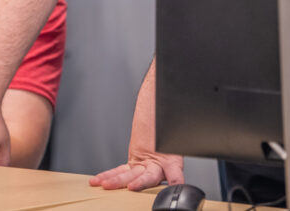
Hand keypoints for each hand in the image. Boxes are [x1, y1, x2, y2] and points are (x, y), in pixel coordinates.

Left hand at [88, 59, 184, 190]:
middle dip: (140, 182)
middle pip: (150, 177)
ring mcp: (146, 164)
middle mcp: (160, 165)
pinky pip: (122, 170)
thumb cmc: (167, 114)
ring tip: (106, 185)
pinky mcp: (135, 161)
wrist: (160, 103)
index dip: (175, 181)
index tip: (174, 185)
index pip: (176, 175)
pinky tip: (100, 180)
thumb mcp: (173, 123)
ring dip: (118, 181)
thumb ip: (178, 131)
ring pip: (132, 176)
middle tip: (132, 186)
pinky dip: (111, 174)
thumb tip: (190, 121)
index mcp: (173, 160)